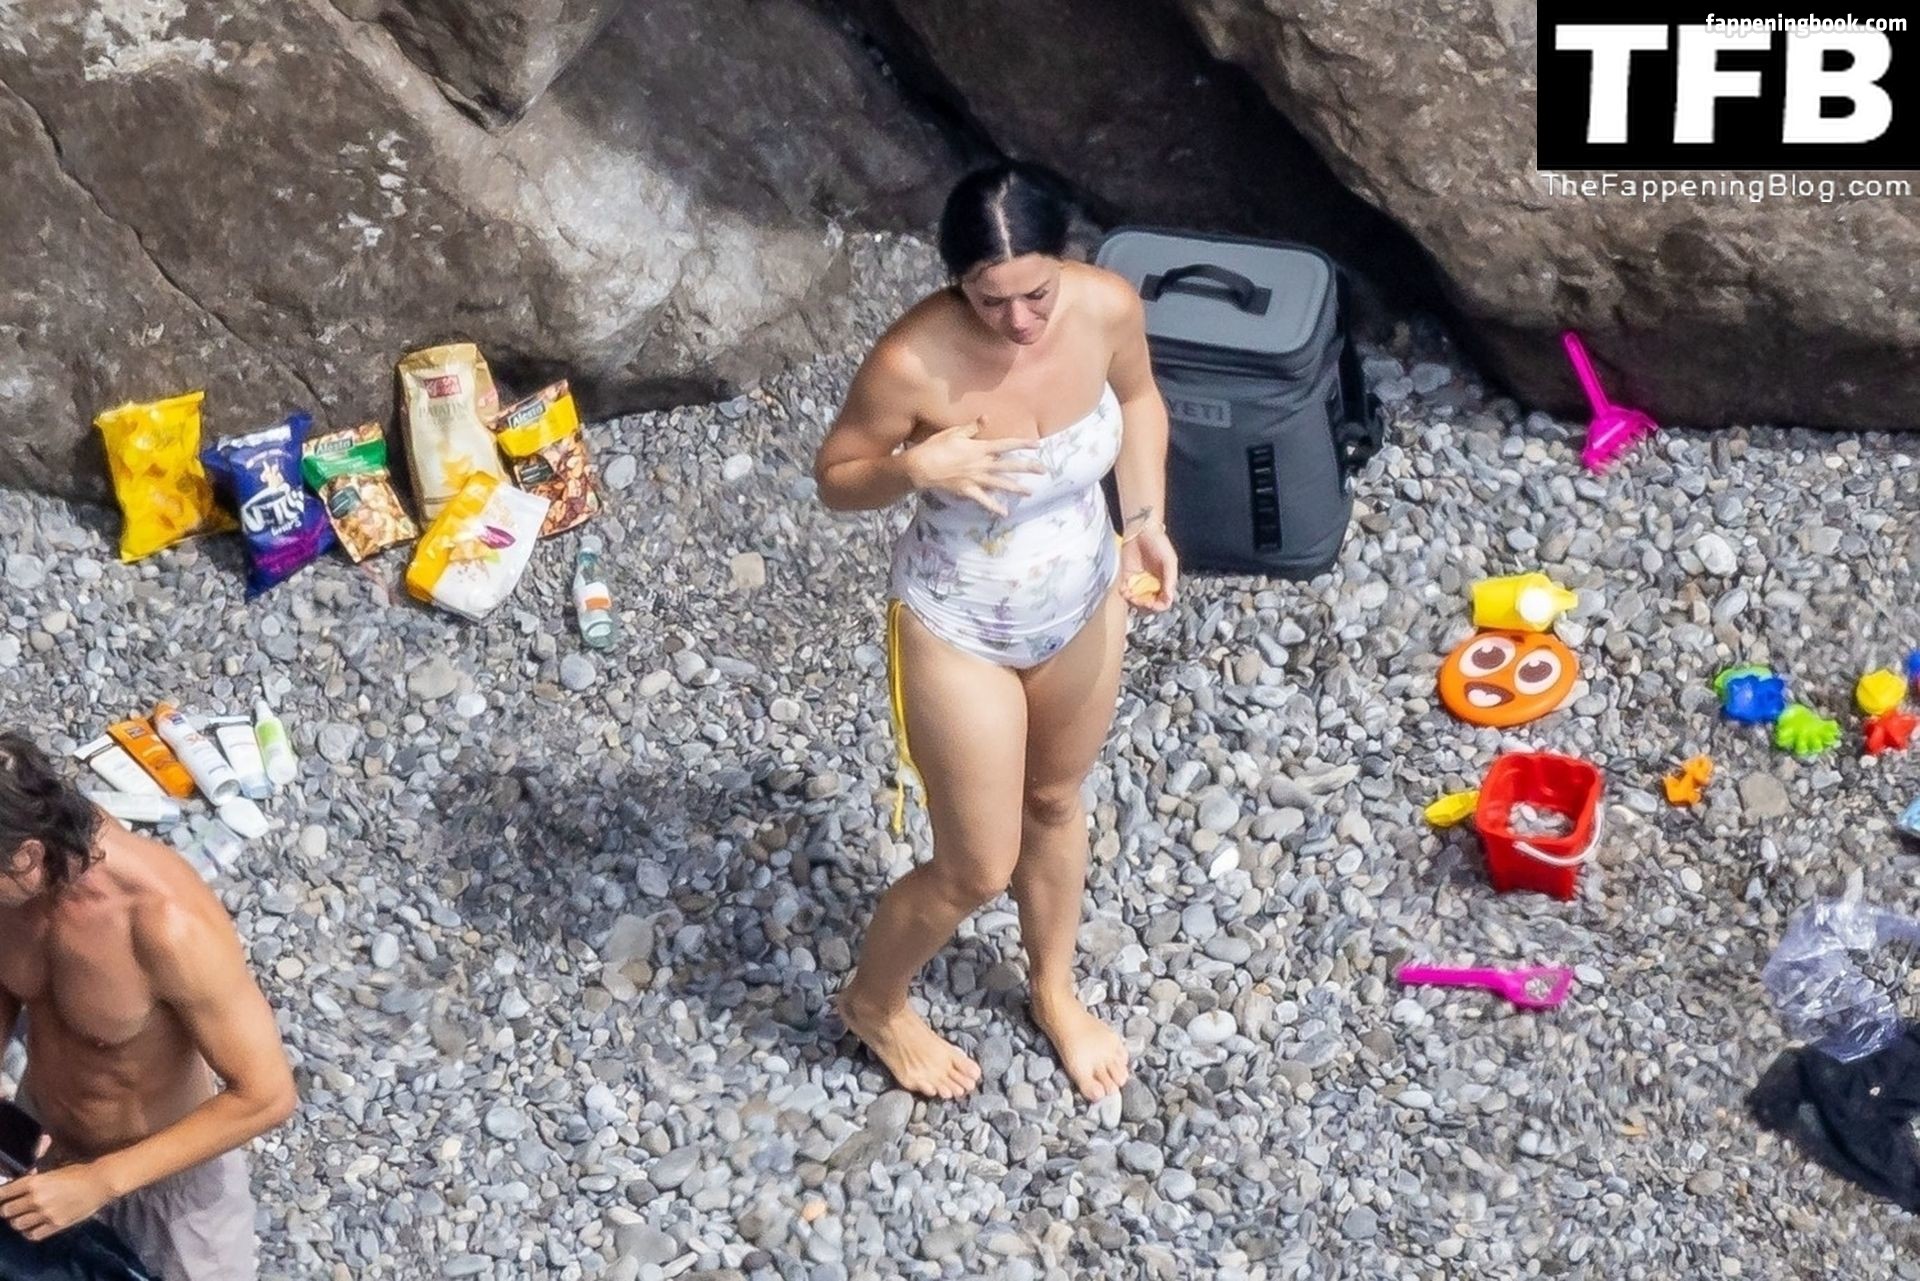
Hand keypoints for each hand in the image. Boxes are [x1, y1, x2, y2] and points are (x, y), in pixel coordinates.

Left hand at [0, 1157, 112, 1240]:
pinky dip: (29, 1232)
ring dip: (18, 1221)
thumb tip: (26, 1178)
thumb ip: (38, 1177)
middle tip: (11, 1208)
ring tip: (23, 1218)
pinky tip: (33, 1227)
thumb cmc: (79, 1171)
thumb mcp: (55, 1169)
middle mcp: (36, 1199)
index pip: (4, 1194)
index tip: (1, 1198)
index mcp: (34, 1182)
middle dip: (7, 1209)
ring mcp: (45, 1214)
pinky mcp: (56, 1225)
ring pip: (17, 1224)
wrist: (101, 1182)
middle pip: (6, 1211)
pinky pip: (33, 1235)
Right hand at [903, 419, 1044, 517]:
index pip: (1006, 445)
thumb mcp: (953, 433)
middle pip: (1009, 466)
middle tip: (1044, 470)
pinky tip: (1004, 513)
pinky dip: (994, 507)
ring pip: (1001, 484)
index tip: (1037, 445)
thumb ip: (972, 427)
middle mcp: (981, 464)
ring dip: (1017, 488)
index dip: (1022, 444)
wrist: (920, 467)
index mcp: (980, 448)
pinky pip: (984, 501)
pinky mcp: (967, 491)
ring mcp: (975, 479)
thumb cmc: (935, 447)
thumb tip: (987, 417)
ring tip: (1031, 492)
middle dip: (1028, 468)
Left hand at [1120, 527, 1177, 612]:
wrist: (1141, 531)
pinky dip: (1124, 593)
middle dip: (1143, 604)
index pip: (1163, 603)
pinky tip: (1123, 589)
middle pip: (1149, 604)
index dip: (1158, 606)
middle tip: (1137, 599)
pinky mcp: (1128, 577)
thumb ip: (1170, 579)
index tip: (1151, 603)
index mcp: (1165, 582)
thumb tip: (1169, 598)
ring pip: (1137, 600)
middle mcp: (1153, 584)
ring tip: (1129, 594)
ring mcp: (1140, 581)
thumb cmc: (1159, 543)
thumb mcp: (1169, 561)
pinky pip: (1126, 591)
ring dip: (1132, 600)